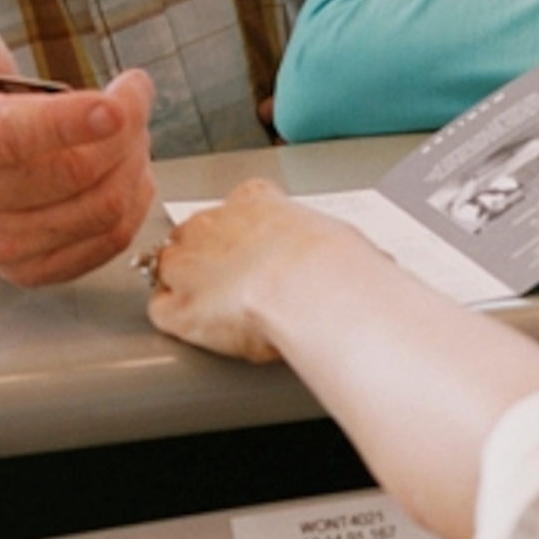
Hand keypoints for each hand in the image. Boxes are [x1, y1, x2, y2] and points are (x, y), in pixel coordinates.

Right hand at [0, 0, 156, 286]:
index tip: (118, 101)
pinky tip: (125, 172)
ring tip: (129, 130)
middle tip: (132, 95)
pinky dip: (129, 208)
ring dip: (133, 166)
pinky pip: (99, 248)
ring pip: (94, 212)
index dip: (66, 122)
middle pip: (68, 175)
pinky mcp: (20, 267)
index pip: (6, 136)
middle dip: (122, 130)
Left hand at [144, 178, 367, 362]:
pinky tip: (199, 334)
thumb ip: (341, 248)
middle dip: (210, 259)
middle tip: (239, 289)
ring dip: (186, 288)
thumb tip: (375, 264)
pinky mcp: (178, 305)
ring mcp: (187, 263)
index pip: (239, 204)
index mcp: (256, 203)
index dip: (244, 230)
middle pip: (195, 234)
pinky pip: (162, 311)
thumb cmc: (333, 263)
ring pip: (168, 268)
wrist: (309, 286)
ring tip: (217, 314)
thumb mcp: (343, 239)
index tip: (258, 249)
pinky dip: (177, 324)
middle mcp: (213, 224)